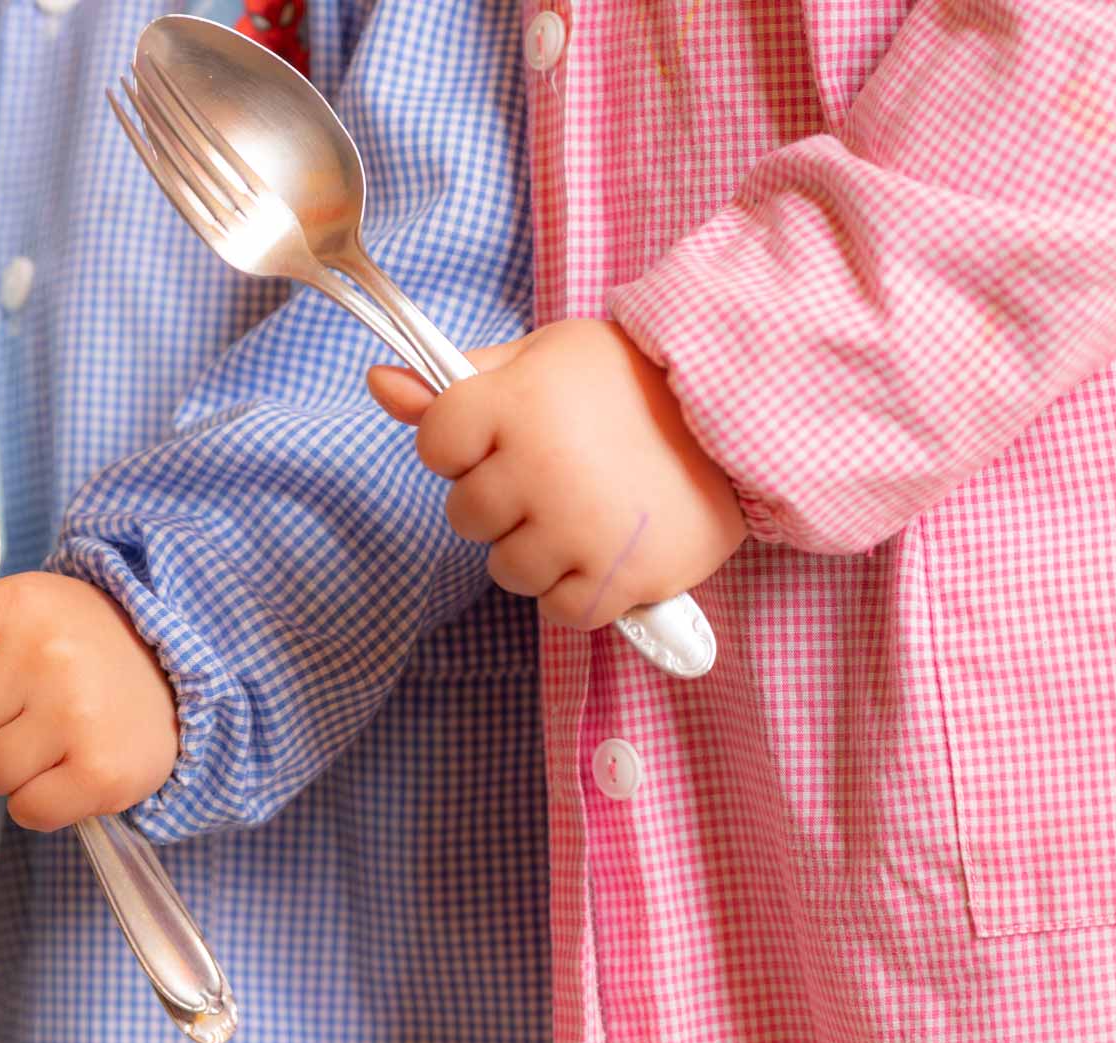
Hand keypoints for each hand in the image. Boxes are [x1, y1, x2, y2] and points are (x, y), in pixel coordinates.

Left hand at [0, 572, 178, 832]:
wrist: (180, 666)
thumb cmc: (78, 643)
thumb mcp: (12, 616)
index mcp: (17, 603)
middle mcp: (48, 655)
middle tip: (32, 704)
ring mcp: (78, 715)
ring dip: (15, 766)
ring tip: (56, 734)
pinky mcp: (104, 772)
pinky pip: (29, 812)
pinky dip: (44, 802)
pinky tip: (71, 767)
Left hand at [367, 318, 745, 629]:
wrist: (739, 413)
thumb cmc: (629, 382)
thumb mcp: (541, 358)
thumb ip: (455, 380)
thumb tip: (376, 382)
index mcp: (514, 405)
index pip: (435, 442)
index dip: (460, 441)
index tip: (497, 434)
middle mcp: (540, 469)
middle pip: (466, 515)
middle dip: (499, 499)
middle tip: (554, 472)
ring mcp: (581, 529)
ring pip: (507, 569)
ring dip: (536, 549)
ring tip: (584, 509)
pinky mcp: (623, 578)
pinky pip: (560, 611)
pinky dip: (576, 591)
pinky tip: (602, 550)